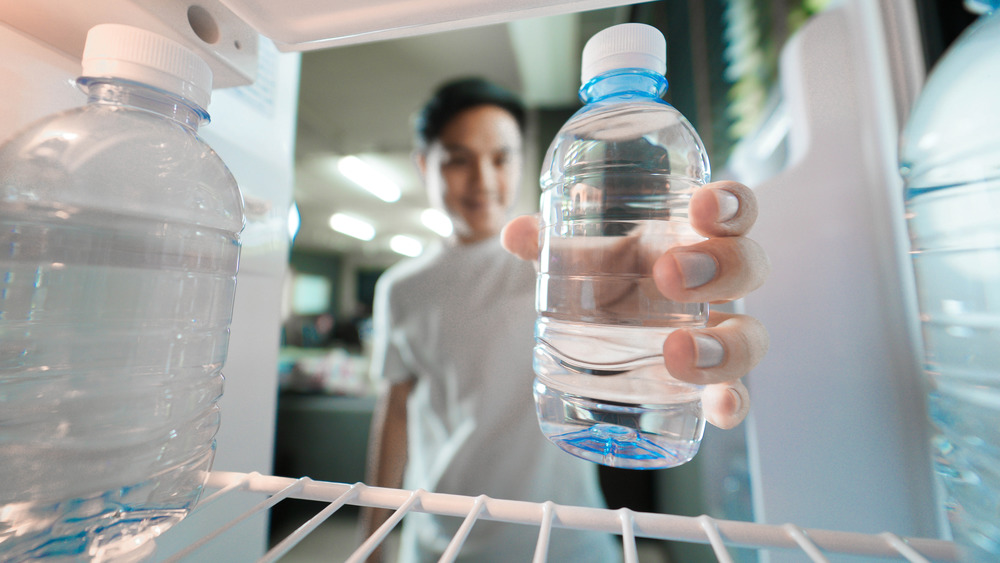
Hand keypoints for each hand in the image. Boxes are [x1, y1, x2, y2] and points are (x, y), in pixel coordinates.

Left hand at [501, 180, 768, 428]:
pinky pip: (736, 394)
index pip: (731, 211)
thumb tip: (515, 233)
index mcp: (692, 239)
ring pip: (750, 335)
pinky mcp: (709, 384)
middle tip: (667, 275)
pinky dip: (733, 403)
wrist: (603, 337)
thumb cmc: (605, 279)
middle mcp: (717, 285)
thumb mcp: (578, 259)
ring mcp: (718, 334)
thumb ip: (551, 243)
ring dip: (724, 344)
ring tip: (677, 352)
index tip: (703, 207)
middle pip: (748, 266)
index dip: (729, 204)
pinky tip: (720, 410)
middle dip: (719, 267)